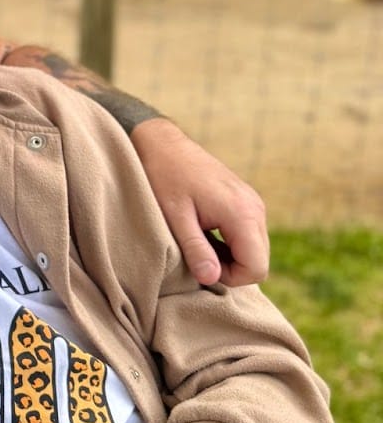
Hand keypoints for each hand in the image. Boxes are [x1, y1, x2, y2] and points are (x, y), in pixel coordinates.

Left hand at [129, 118, 267, 287]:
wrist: (162, 144)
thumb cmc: (164, 177)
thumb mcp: (174, 216)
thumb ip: (195, 248)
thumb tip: (211, 278)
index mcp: (242, 213)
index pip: (257, 268)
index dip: (230, 278)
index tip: (200, 265)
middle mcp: (255, 208)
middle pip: (259, 261)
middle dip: (230, 269)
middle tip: (196, 256)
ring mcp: (253, 204)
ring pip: (255, 250)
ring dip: (229, 257)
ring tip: (196, 243)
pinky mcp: (245, 202)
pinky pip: (248, 236)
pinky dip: (229, 244)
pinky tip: (203, 234)